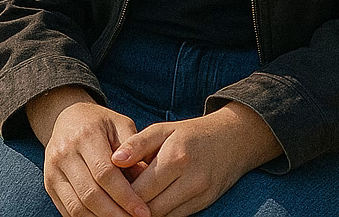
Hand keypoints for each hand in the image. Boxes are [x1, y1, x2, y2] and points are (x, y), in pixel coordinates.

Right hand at [26, 88, 150, 216]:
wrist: (69, 117)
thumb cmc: (102, 123)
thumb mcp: (121, 125)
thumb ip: (133, 149)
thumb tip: (146, 178)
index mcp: (86, 135)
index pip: (105, 172)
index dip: (125, 195)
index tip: (142, 211)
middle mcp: (65, 152)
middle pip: (90, 193)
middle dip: (114, 213)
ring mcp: (53, 170)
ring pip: (77, 206)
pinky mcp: (49, 184)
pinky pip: (67, 210)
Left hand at [111, 102, 281, 216]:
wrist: (232, 139)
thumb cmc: (191, 133)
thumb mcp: (164, 129)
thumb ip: (137, 144)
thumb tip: (113, 160)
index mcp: (175, 157)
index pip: (139, 190)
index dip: (120, 195)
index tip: (105, 193)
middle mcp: (189, 179)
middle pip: (149, 209)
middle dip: (129, 209)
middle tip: (112, 204)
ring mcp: (199, 194)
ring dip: (144, 214)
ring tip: (127, 206)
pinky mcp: (204, 204)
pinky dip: (160, 214)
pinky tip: (148, 206)